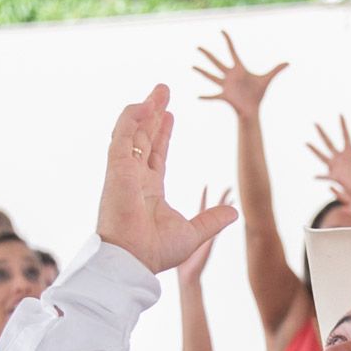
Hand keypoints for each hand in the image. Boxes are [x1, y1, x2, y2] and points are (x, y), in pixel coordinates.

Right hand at [96, 85, 239, 273]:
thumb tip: (234, 211)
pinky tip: (142, 104)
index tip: (170, 116)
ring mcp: (123, 172)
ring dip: (145, 110)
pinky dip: (130, 119)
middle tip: (163, 92)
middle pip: (145, 138)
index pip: (157, 154)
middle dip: (154, 114)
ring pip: (133, 133)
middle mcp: (134, 178)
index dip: (163, 134)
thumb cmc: (155, 252)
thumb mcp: (193, 233)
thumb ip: (212, 219)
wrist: (134, 260)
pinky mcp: (116, 169)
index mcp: (149, 190)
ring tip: (159, 91)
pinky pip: (121, 137)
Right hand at [193, 32, 288, 118]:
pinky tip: (198, 96)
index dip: (227, 41)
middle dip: (208, 55)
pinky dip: (206, 97)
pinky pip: (213, 96)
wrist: (253, 108)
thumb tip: (288, 63)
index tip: (222, 31)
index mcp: (239, 69)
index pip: (232, 51)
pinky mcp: (224, 96)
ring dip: (202, 72)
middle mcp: (229, 75)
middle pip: (216, 62)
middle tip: (198, 47)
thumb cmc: (258, 93)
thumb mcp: (267, 79)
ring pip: (211, 76)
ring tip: (192, 66)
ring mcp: (225, 85)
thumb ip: (276, 70)